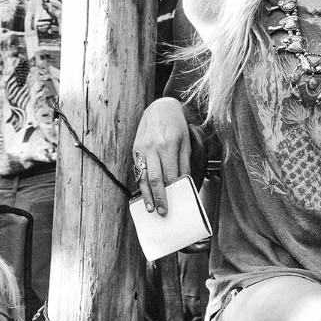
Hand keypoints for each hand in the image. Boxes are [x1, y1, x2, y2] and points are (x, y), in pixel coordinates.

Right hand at [131, 98, 191, 214]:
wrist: (159, 108)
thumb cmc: (176, 126)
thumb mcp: (185, 142)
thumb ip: (184, 163)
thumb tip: (184, 183)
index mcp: (168, 145)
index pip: (170, 174)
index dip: (172, 191)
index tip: (173, 204)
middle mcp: (153, 148)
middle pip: (155, 178)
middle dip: (159, 197)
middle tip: (162, 212)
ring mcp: (141, 149)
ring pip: (143, 177)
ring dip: (146, 195)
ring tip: (150, 208)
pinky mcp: (135, 150)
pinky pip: (138, 170)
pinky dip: (142, 184)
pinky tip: (144, 194)